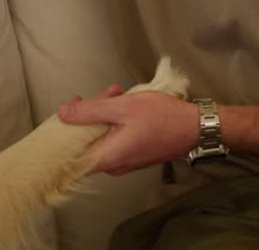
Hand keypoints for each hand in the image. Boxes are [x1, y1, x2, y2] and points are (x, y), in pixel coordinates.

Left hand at [57, 88, 198, 175]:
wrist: (196, 127)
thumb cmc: (161, 117)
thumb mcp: (122, 107)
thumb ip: (89, 111)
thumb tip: (62, 113)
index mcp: (108, 158)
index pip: (72, 157)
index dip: (64, 135)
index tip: (66, 113)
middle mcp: (115, 165)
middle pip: (88, 142)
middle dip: (89, 114)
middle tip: (98, 94)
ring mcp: (126, 161)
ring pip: (103, 137)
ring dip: (104, 113)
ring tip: (115, 92)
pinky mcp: (135, 154)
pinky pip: (116, 138)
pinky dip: (116, 120)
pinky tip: (123, 101)